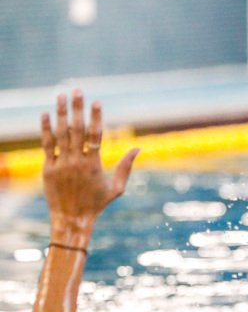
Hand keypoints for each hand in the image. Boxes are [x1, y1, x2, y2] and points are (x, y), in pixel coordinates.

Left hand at [41, 90, 138, 233]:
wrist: (72, 220)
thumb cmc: (97, 204)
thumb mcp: (117, 188)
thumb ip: (126, 167)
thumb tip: (138, 149)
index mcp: (93, 165)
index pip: (95, 136)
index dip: (96, 117)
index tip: (96, 102)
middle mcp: (76, 162)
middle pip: (76, 129)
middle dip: (76, 108)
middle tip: (76, 91)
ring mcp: (61, 164)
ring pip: (60, 134)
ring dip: (60, 113)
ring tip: (60, 96)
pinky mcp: (48, 169)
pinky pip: (46, 145)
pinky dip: (46, 129)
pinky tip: (46, 114)